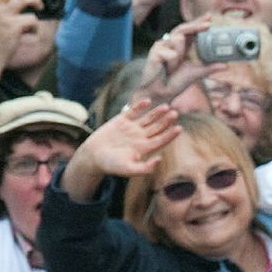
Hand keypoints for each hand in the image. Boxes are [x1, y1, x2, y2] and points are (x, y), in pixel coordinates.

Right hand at [61, 100, 180, 200]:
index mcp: (144, 148)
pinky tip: (147, 101)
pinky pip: (133, 111)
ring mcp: (131, 128)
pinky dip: (139, 106)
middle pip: (157, 127)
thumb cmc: (110, 165)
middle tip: (175, 114)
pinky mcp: (121, 120)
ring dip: (157, 113)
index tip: (179, 128)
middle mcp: (140, 137)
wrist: (92, 156)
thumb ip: (145, 168)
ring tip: (166, 107)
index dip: (170, 135)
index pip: (161, 140)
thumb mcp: (129, 169)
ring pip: (148, 118)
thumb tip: (160, 159)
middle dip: (166, 121)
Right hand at [136, 17, 221, 104]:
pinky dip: (172, 64)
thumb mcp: (196, 73)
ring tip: (174, 67)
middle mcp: (170, 43)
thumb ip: (209, 67)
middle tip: (208, 24)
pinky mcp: (154, 52)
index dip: (198, 22)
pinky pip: (171, 54)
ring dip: (180, 54)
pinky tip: (167, 70)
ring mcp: (161, 46)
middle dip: (196, 25)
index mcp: (180, 47)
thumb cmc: (175, 82)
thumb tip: (226, 65)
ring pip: (178, 39)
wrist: (161, 93)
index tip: (209, 17)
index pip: (190, 31)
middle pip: (183, 28)